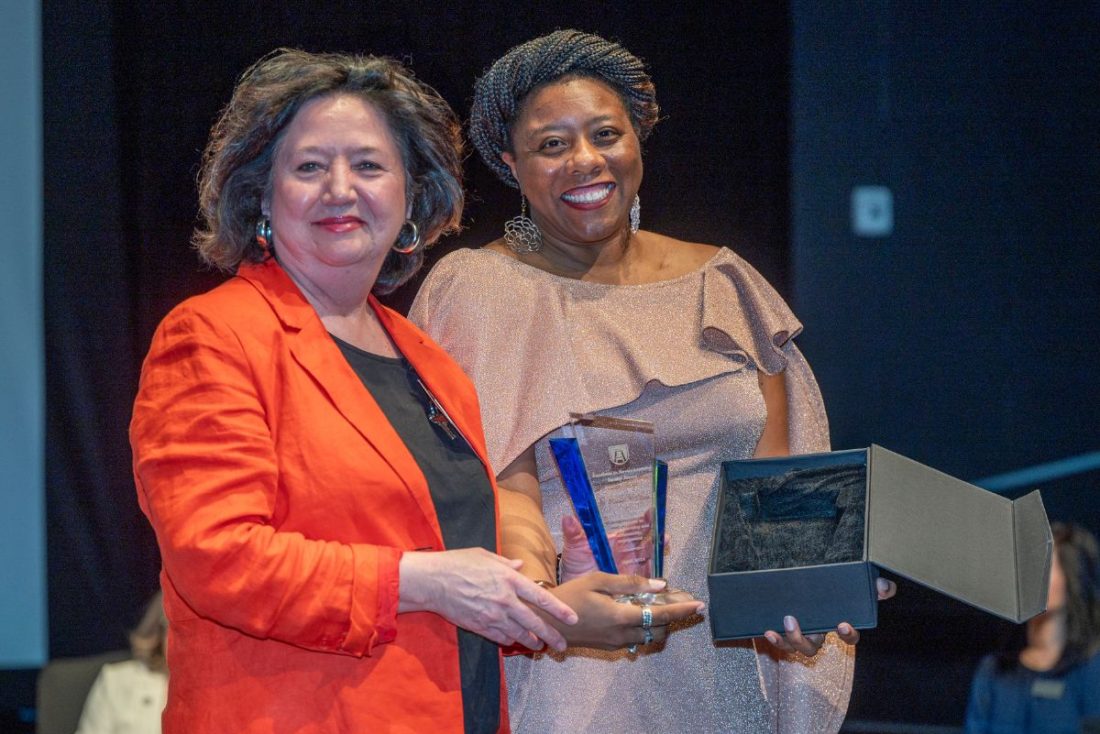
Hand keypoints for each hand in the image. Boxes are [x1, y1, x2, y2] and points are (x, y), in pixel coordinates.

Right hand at [399, 548, 577, 651]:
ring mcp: (493, 615)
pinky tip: (515, 641)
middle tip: (562, 645)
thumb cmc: (458, 563)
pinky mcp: (480, 626)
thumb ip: (506, 563)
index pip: (541, 597)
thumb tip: (521, 565)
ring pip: (519, 634)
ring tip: (540, 646)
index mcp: (509, 579)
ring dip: (532, 641)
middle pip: (534, 622)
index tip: (573, 619)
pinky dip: (510, 641)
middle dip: (551, 635)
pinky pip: (501, 638)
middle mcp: (505, 599)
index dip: (559, 610)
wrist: (433, 581)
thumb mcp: (486, 556)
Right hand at [544, 573, 703, 649]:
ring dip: (657, 623)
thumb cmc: (569, 596)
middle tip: (677, 601)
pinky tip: (634, 611)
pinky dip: (642, 627)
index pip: (660, 615)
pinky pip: (634, 639)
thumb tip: (659, 585)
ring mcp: (615, 643)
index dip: (682, 610)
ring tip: (655, 604)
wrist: (545, 621)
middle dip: (672, 617)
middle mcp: (621, 634)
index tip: (700, 605)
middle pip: (659, 630)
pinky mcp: (608, 646)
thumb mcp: (598, 580)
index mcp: (621, 617)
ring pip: (647, 636)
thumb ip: (630, 583)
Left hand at [559, 513, 664, 580]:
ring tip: (665, 549)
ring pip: (650, 562)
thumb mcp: (574, 549)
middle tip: (664, 536)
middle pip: (648, 544)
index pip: (634, 529)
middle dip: (658, 539)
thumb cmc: (574, 567)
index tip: (652, 513)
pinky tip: (662, 583)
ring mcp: (632, 571)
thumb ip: (574, 534)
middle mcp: (628, 555)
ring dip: (659, 557)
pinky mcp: (632, 588)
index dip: (644, 521)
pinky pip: (647, 584)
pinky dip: (655, 583)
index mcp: (617, 542)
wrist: (572, 592)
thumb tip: (568, 518)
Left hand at [763, 577, 897, 652]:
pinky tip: (768, 629)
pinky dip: (774, 637)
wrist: (806, 579)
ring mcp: (799, 633)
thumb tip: (885, 586)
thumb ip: (875, 586)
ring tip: (781, 622)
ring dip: (786, 638)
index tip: (842, 624)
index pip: (849, 638)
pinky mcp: (783, 628)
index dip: (848, 635)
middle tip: (792, 619)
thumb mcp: (857, 584)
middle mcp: (818, 634)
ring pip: (792, 646)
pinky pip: (779, 639)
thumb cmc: (837, 587)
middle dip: (802, 639)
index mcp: (837, 625)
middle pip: (811, 648)